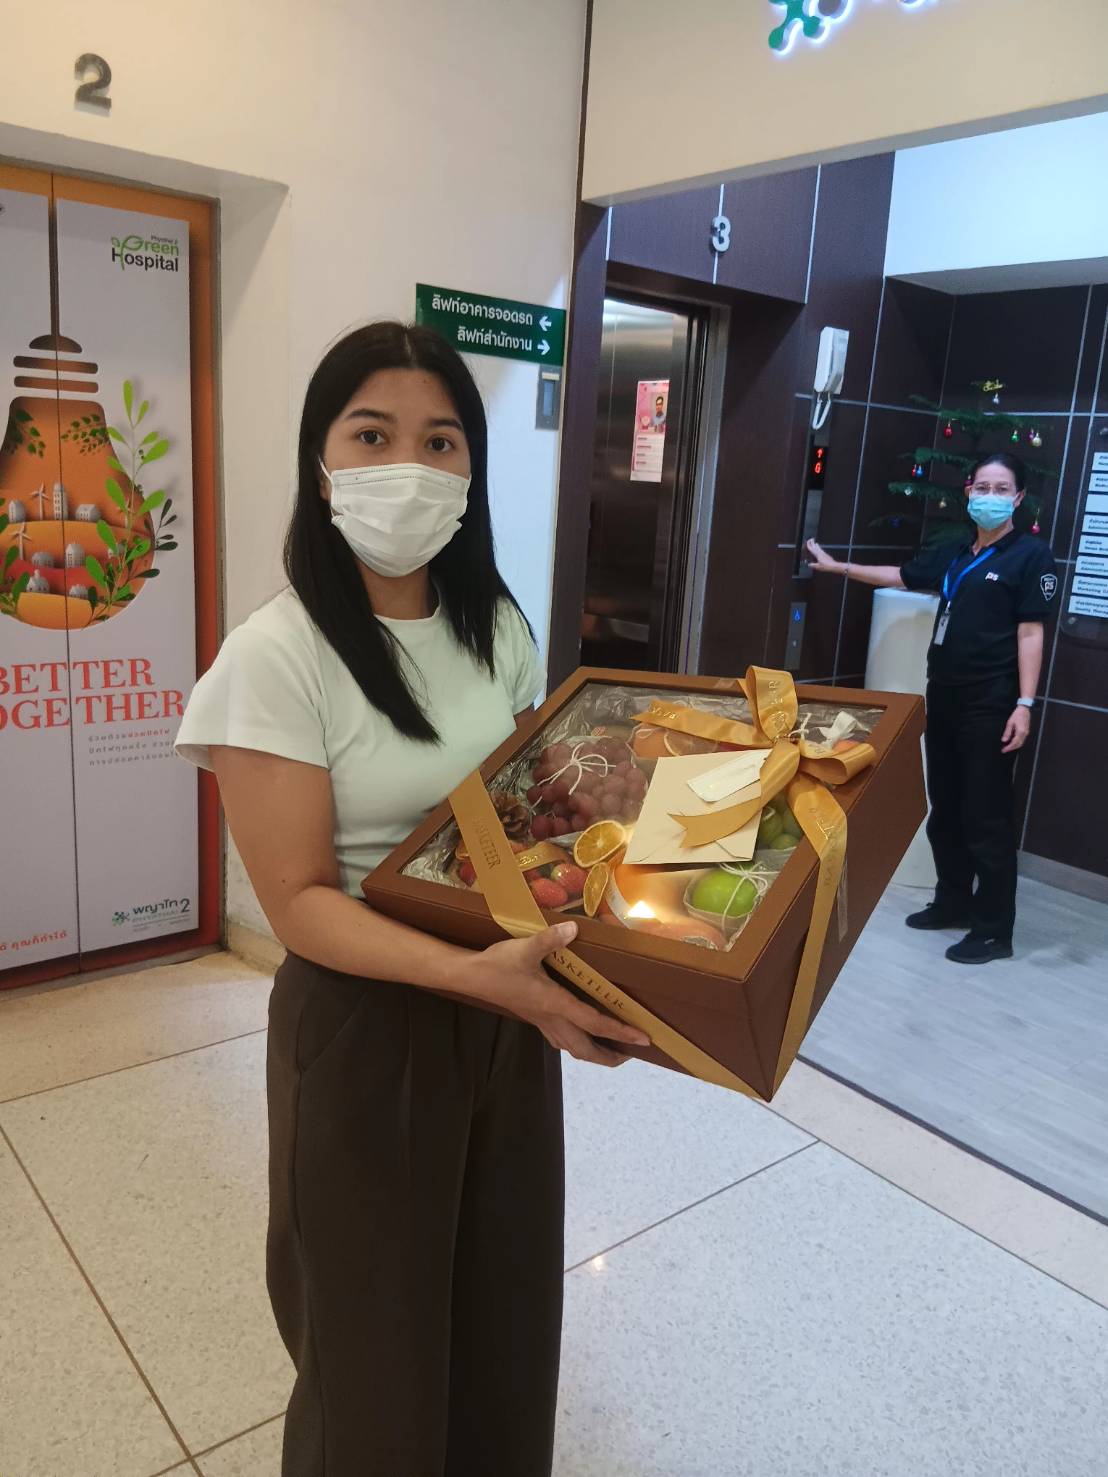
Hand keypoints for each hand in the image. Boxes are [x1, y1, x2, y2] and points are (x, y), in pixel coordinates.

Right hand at [464, 921, 651, 1066]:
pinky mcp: (535, 1018)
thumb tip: (572, 929)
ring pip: (573, 1048)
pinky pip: (561, 1040)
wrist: (471, 977)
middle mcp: (552, 1018)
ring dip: (595, 1053)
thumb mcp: (525, 948)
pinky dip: (577, 1043)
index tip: (643, 1039)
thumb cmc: (499, 964)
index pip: (595, 1023)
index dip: (621, 1032)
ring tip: (612, 1051)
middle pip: (586, 1049)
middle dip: (610, 1056)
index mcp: (555, 1004)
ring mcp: (542, 1021)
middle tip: (632, 1053)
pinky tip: (578, 1035)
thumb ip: (550, 939)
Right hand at [806, 538, 837, 572]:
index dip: (809, 545)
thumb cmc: (827, 566)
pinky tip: (820, 550)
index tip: (808, 542)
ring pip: (819, 548)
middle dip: (813, 543)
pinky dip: (820, 548)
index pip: (812, 549)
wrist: (834, 565)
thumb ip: (813, 565)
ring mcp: (824, 553)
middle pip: (816, 547)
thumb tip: (809, 564)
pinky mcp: (826, 555)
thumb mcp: (818, 567)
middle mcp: (821, 553)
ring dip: (817, 545)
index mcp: (818, 555)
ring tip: (816, 543)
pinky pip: (821, 550)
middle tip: (811, 539)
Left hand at [1001, 705, 1031, 752]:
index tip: (1003, 750)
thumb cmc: (1017, 715)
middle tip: (1004, 750)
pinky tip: (1011, 742)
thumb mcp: (1010, 723)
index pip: (1014, 743)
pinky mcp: (1026, 732)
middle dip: (1011, 748)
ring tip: (1007, 747)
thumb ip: (1007, 733)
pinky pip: (1022, 739)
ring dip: (1014, 746)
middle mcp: (1025, 733)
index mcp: (1020, 732)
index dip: (1009, 748)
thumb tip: (1004, 740)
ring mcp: (1026, 733)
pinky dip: (1017, 743)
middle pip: (1018, 745)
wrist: (1024, 710)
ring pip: (1021, 743)